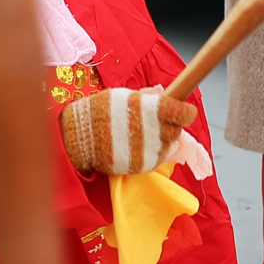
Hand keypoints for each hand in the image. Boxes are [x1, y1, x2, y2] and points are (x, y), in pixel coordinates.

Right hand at [59, 87, 193, 174]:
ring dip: (161, 140)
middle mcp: (154, 131)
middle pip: (177, 131)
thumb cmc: (101, 112)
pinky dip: (151, 153)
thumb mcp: (125, 97)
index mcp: (151, 109)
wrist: (78, 138)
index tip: (184, 111)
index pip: (184, 113)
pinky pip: (158, 159)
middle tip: (155, 123)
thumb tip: (167, 99)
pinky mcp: (144, 166)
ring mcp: (149, 151)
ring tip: (143, 135)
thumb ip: (148, 100)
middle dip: (169, 126)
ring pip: (169, 146)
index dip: (186, 112)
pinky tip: (137, 146)